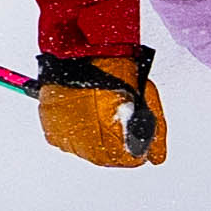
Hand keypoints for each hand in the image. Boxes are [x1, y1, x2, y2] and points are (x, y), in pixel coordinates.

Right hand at [38, 52, 166, 166]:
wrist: (82, 50)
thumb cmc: (116, 70)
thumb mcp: (146, 99)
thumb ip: (156, 133)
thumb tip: (158, 159)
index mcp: (111, 140)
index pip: (129, 161)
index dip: (137, 149)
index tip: (137, 137)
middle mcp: (85, 145)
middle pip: (107, 159)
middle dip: (117, 146)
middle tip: (120, 126)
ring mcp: (66, 138)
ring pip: (86, 152)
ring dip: (95, 140)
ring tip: (101, 118)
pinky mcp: (52, 130)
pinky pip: (68, 141)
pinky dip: (77, 133)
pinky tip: (84, 115)